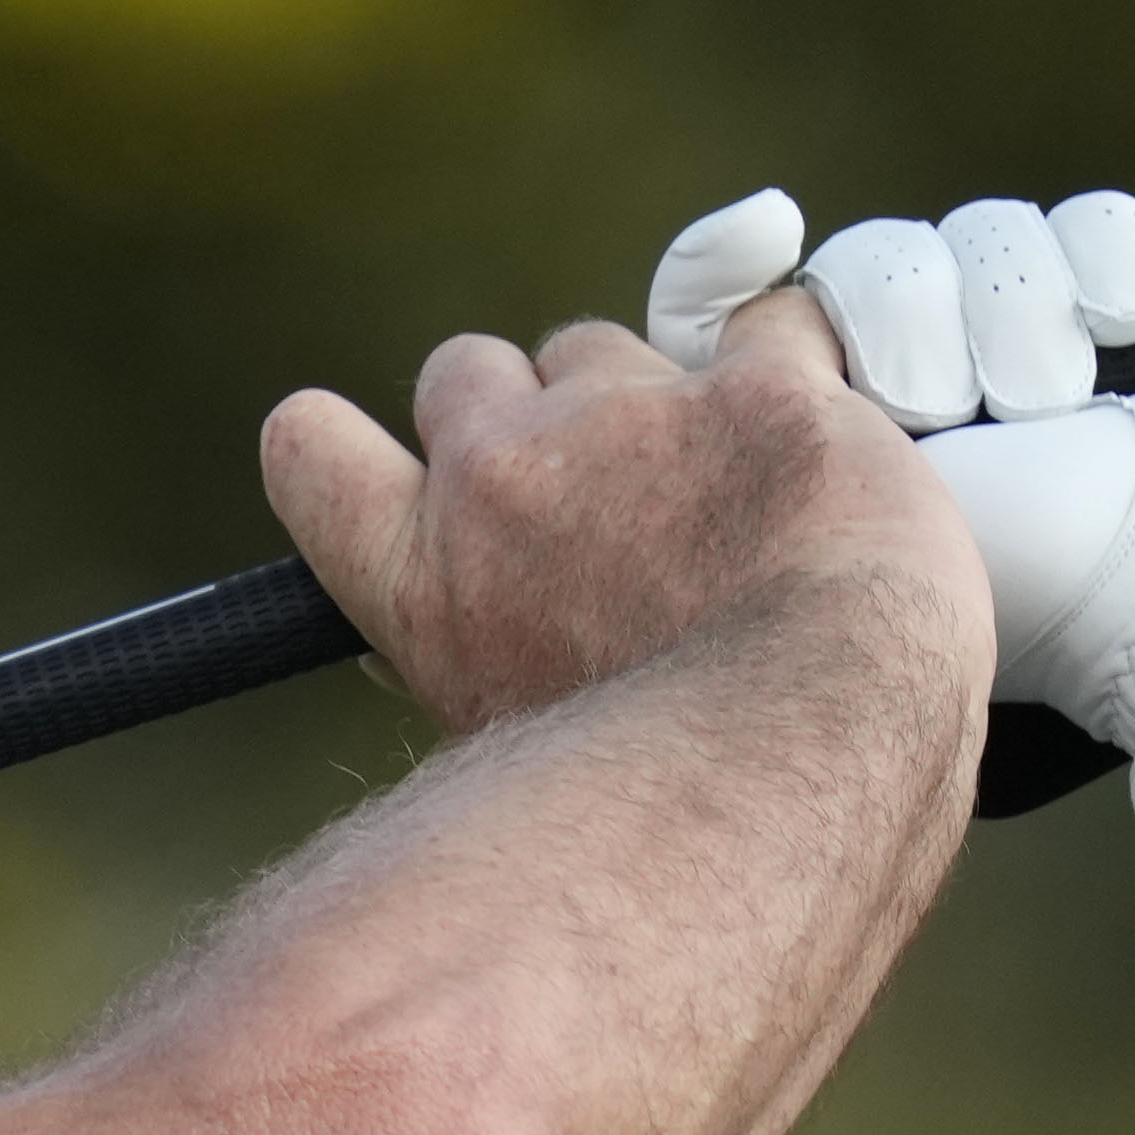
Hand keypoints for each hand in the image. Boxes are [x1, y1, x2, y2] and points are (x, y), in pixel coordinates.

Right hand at [257, 291, 984, 748]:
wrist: (805, 757)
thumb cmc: (674, 807)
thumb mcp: (516, 760)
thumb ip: (488, 671)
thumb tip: (488, 663)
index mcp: (425, 584)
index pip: (310, 453)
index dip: (344, 444)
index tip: (409, 463)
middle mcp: (502, 477)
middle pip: (466, 375)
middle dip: (524, 412)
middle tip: (600, 490)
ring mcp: (628, 418)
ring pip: (603, 349)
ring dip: (650, 395)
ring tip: (732, 489)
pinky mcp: (755, 390)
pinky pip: (768, 327)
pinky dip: (791, 371)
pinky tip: (824, 440)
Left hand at [645, 184, 1134, 798]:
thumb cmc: (1031, 576)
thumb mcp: (848, 518)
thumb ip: (761, 429)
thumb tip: (708, 324)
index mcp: (829, 458)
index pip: (734, 324)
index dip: (726, 269)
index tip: (765, 233)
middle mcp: (914, 401)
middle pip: (868, 265)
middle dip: (914, 314)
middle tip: (952, 399)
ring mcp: (1023, 355)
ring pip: (977, 239)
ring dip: (1015, 300)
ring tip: (1052, 392)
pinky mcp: (1119, 314)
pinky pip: (1080, 223)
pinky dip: (1098, 257)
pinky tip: (1120, 317)